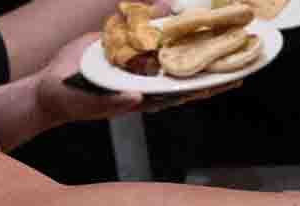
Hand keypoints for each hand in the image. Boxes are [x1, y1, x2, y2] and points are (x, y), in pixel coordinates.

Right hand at [31, 32, 236, 129]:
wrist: (52, 87)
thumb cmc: (73, 101)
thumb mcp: (93, 102)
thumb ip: (115, 101)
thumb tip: (137, 98)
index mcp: (148, 95)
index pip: (188, 91)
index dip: (212, 84)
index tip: (238, 77)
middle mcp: (150, 78)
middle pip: (189, 68)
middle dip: (215, 58)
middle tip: (246, 46)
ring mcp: (140, 61)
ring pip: (174, 47)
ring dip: (197, 37)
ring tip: (224, 24)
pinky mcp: (127, 44)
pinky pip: (152, 30)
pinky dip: (168, 20)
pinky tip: (182, 8)